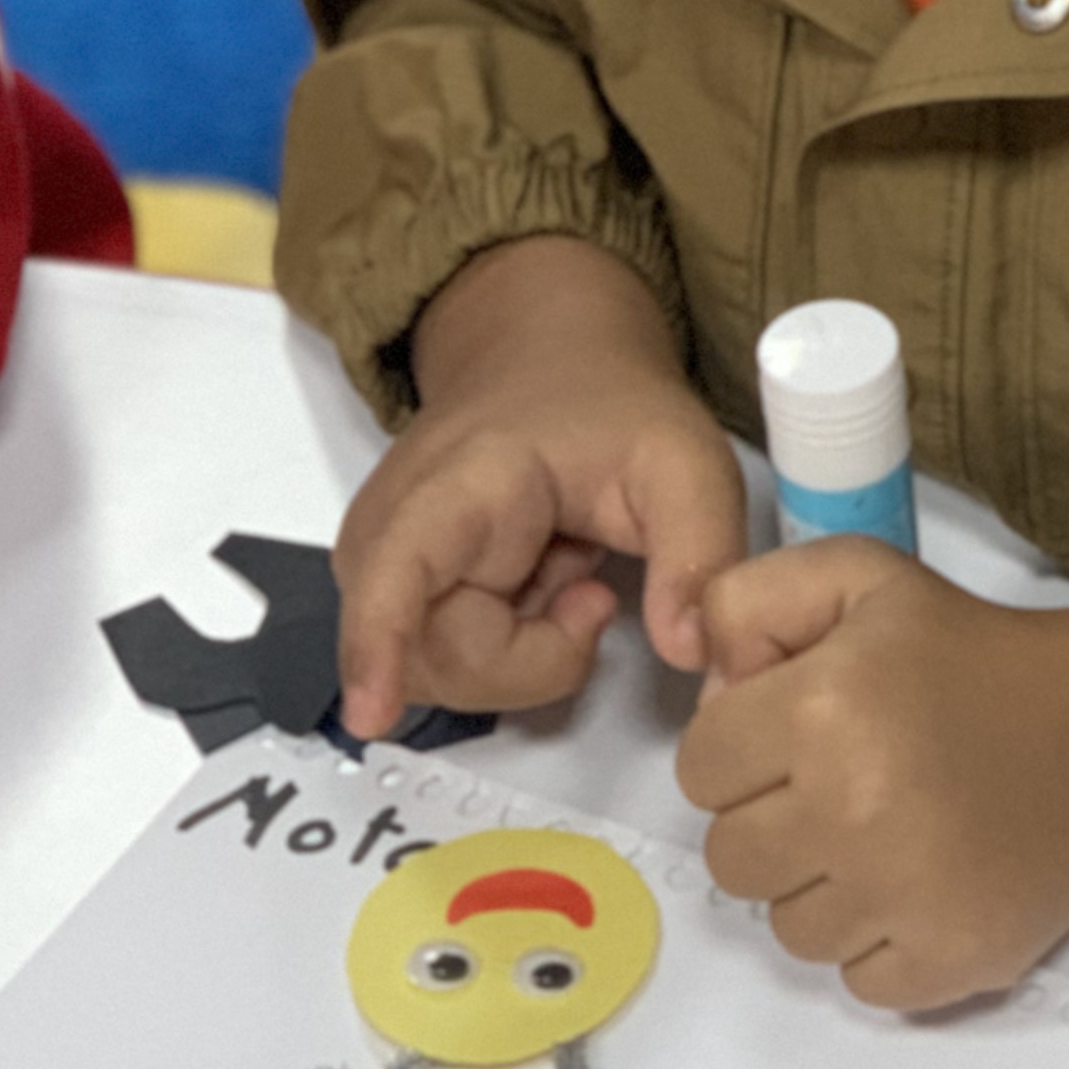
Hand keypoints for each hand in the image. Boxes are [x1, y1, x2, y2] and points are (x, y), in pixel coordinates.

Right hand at [334, 238, 745, 735]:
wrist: (547, 356)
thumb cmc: (607, 407)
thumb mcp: (686, 462)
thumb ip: (697, 555)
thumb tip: (690, 652)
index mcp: (459, 482)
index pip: (395, 572)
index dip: (379, 648)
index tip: (371, 712)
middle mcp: (394, 527)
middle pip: (436, 656)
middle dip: (531, 658)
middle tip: (593, 591)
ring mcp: (387, 563)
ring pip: (441, 670)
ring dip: (522, 649)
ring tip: (568, 570)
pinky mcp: (396, 588)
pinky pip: (447, 660)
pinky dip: (509, 642)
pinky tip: (541, 580)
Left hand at [677, 549, 1068, 1010]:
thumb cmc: (972, 659)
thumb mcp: (860, 578)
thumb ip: (749, 602)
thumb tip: (707, 683)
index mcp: (822, 708)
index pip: (697, 769)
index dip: (739, 749)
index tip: (794, 735)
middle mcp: (853, 807)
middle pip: (729, 858)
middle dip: (770, 821)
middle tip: (836, 788)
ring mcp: (903, 895)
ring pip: (785, 928)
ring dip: (820, 888)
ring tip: (883, 835)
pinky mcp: (949, 959)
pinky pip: (855, 980)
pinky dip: (878, 943)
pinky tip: (917, 885)